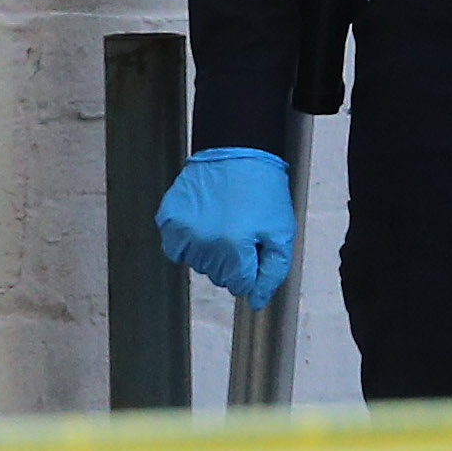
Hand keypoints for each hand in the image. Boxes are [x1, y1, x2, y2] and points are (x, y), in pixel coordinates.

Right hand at [156, 148, 298, 312]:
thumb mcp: (281, 233)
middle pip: (218, 277)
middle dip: (232, 260)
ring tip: (223, 220)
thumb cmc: (263, 188)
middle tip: (241, 228)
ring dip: (210, 250)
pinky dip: (187, 240)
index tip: (253, 248)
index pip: (240, 286)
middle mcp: (205, 244)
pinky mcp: (170, 217)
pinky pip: (175, 247)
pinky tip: (203, 221)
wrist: (239, 149)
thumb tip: (257, 301)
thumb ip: (272, 273)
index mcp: (235, 250)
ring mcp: (184, 230)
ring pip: (197, 264)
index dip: (251, 269)